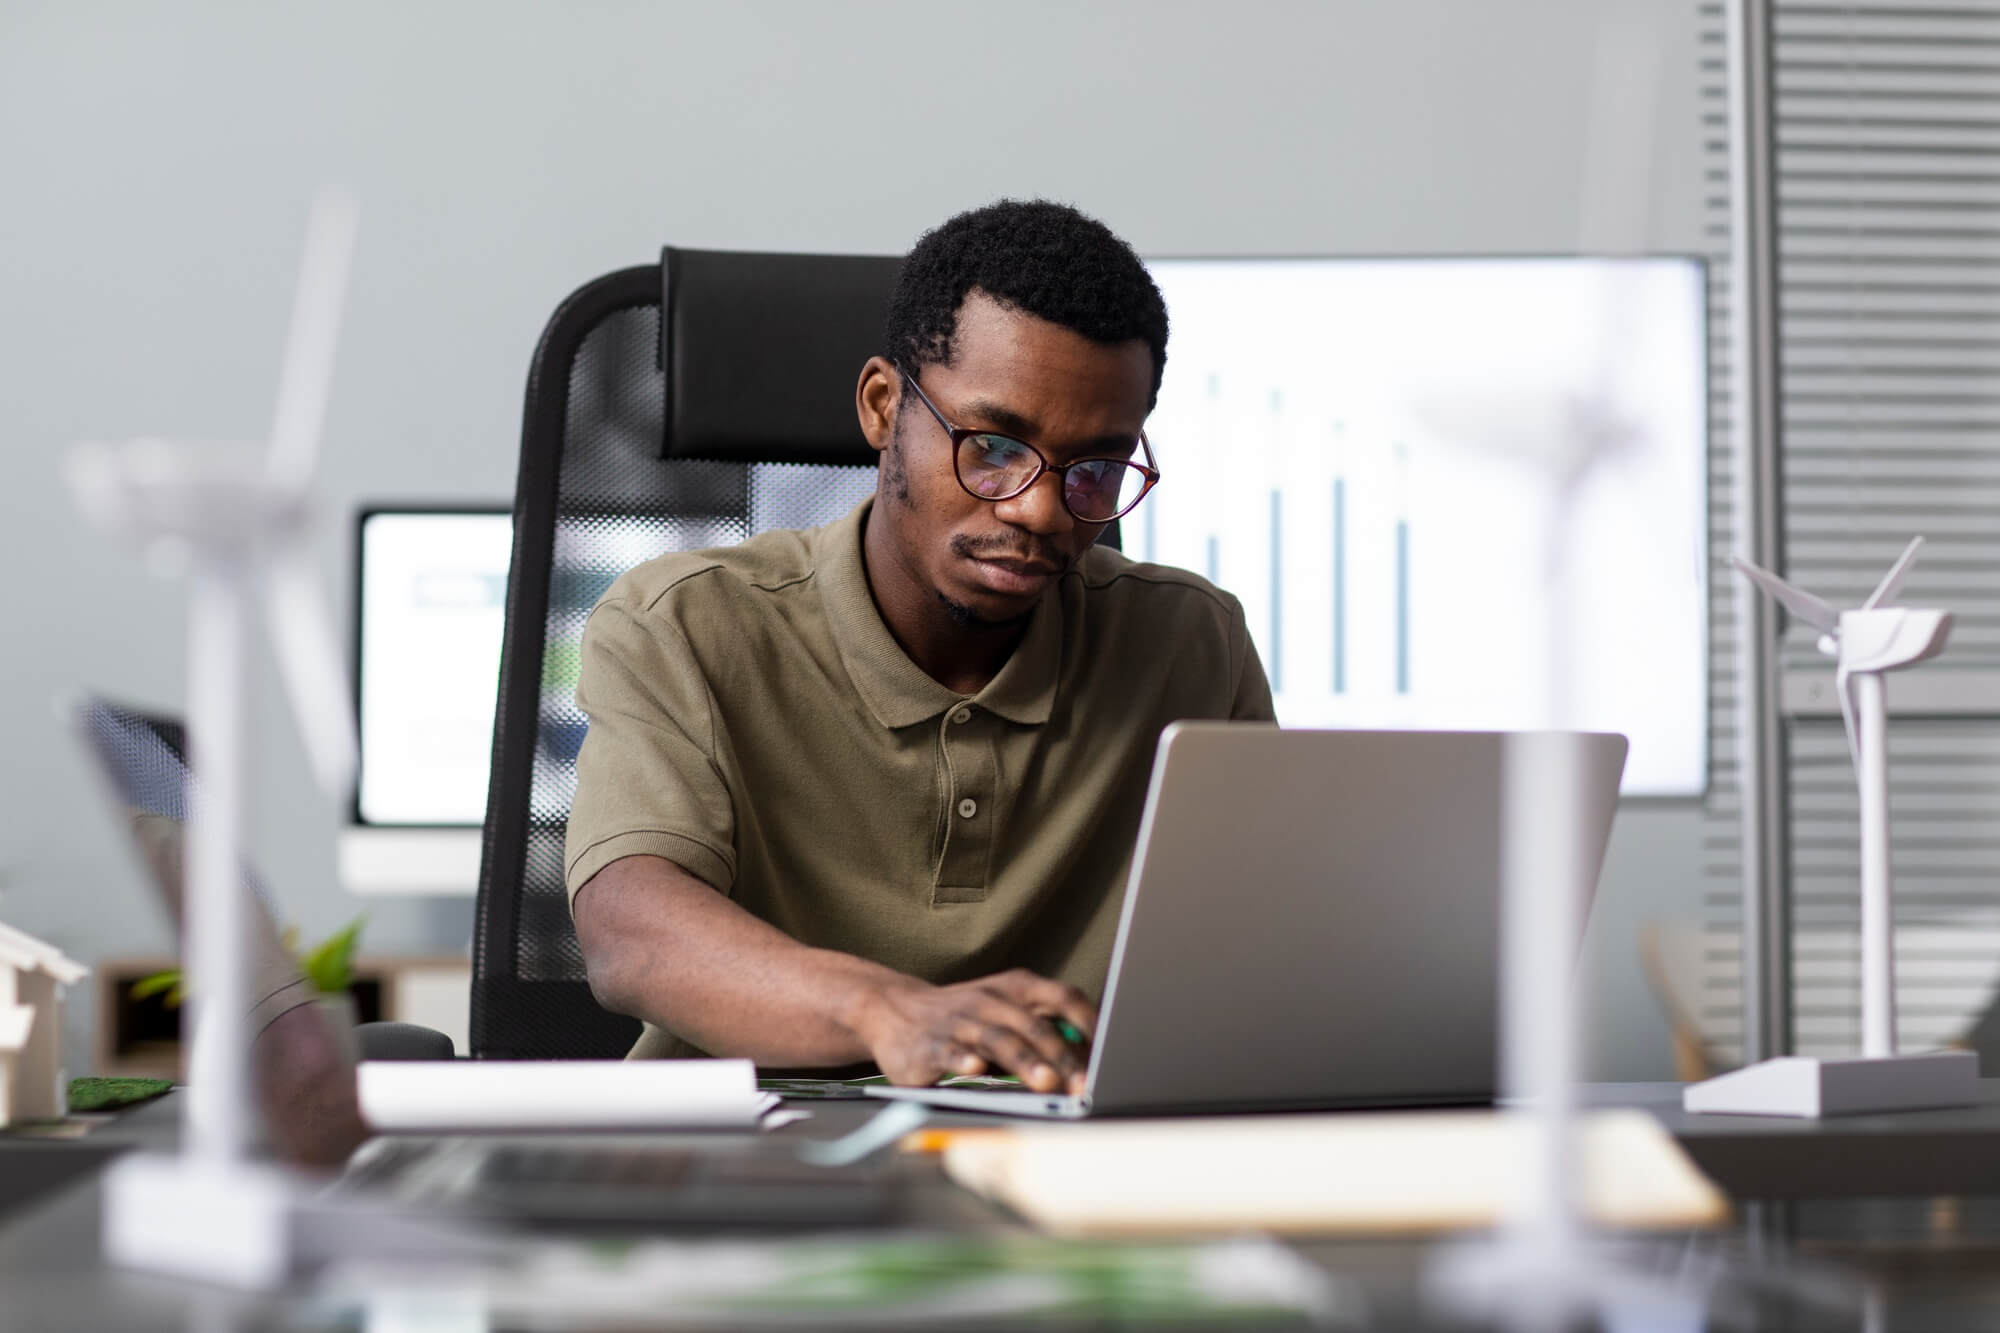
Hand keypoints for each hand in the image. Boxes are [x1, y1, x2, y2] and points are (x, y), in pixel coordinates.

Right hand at [855, 969, 1098, 1094]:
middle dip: (1062, 1056)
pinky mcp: (930, 1044)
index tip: (1113, 1049)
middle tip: (1083, 1084)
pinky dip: (964, 1060)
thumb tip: (1093, 1056)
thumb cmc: (964, 1016)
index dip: (1090, 1022)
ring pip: (998, 1039)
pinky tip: (976, 1070)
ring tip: (1045, 1083)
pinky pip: (950, 1050)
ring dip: (1024, 1061)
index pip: (1063, 997)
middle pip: (1034, 1025)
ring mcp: (960, 1021)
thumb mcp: (1005, 1010)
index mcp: (1015, 988)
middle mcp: (990, 999)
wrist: (892, 1009)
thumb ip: (1043, 1027)